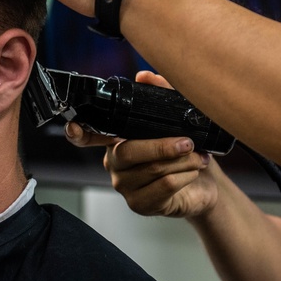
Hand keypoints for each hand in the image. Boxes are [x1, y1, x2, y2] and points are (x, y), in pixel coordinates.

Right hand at [64, 72, 220, 218]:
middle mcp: (115, 164)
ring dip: (181, 161)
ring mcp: (125, 186)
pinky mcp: (140, 204)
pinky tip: (193, 172)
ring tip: (199, 157)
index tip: (74, 127)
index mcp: (117, 140)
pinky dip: (184, 176)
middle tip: (187, 142)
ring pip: (151, 170)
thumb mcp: (178, 119)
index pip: (89, 137)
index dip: (79, 133)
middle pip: (129, 152)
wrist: (207, 184)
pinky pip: (163, 187)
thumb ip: (162, 93)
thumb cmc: (188, 151)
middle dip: (162, 145)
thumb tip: (144, 76)